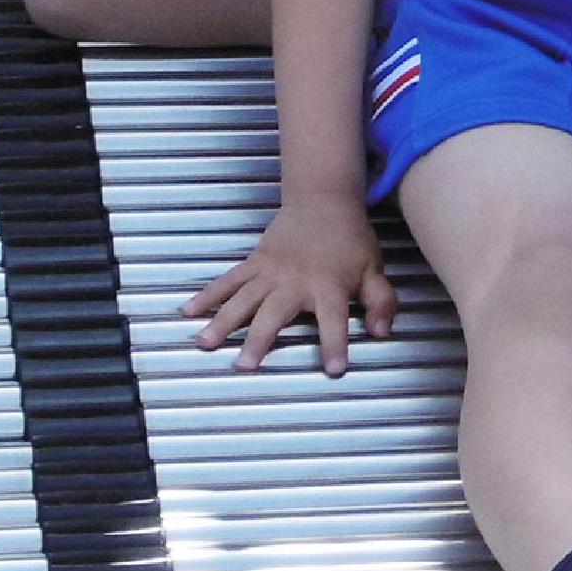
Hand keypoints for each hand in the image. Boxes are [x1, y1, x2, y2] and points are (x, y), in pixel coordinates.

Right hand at [183, 198, 399, 374]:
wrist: (323, 200)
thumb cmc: (350, 241)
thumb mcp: (375, 270)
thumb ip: (381, 302)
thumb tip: (383, 332)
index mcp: (328, 286)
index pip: (335, 320)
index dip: (335, 344)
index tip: (334, 369)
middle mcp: (295, 281)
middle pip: (274, 313)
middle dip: (259, 338)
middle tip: (245, 364)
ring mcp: (269, 272)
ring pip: (242, 298)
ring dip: (222, 321)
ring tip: (205, 343)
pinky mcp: (254, 263)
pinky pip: (228, 281)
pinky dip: (207, 295)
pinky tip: (188, 311)